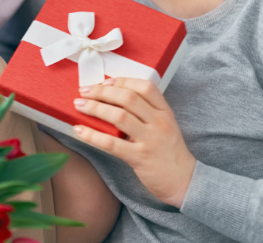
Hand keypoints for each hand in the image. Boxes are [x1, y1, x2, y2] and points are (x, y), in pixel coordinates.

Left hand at [73, 78, 195, 207]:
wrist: (183, 181)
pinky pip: (112, 143)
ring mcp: (150, 140)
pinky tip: (79, 130)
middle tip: (84, 91)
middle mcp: (159, 122)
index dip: (122, 81)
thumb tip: (112, 98)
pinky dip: (92, 135)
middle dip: (102, 92)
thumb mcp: (164, 126)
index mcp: (165, 111)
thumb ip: (146, 112)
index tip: (104, 82)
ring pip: (119, 116)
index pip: (145, 87)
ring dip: (95, 108)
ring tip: (79, 106)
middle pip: (128, 98)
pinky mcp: (139, 158)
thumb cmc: (168, 151)